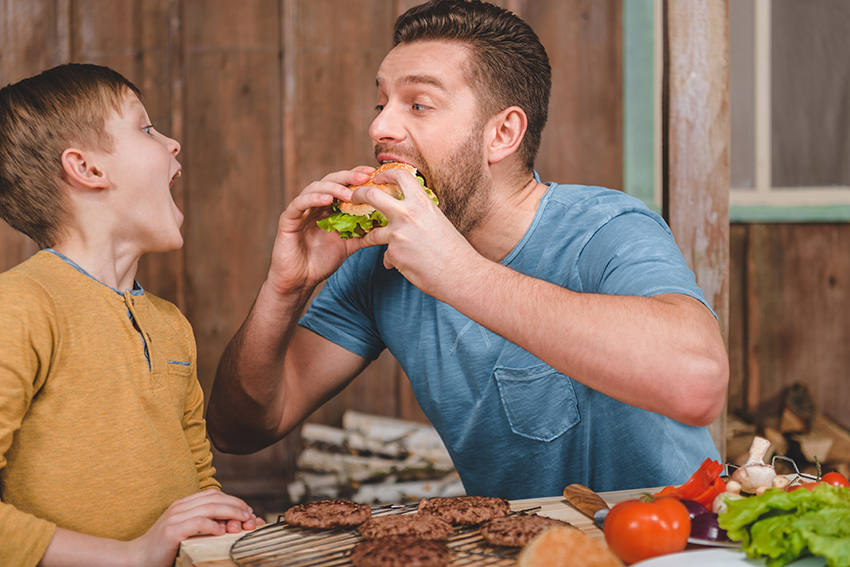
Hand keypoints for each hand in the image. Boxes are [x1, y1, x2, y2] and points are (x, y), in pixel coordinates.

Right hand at [126, 489, 262, 566]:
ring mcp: (175, 518)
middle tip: (250, 514)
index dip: (232, 499)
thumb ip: (202, 523)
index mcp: (183, 504)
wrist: (136, 558)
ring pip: (209, 507)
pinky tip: (221, 531)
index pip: (213, 494)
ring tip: (242, 520)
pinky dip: (212, 525)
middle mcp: (179, 507)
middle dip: (236, 505)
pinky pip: (198, 522)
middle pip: (215, 498)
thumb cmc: (163, 547)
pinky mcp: (172, 531)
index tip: (246, 510)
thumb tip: (227, 524)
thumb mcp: (185, 530)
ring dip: (230, 512)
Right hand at [265, 167, 373, 294]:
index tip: (374, 174)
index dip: (357, 177)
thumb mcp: (348, 245)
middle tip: (365, 177)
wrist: (300, 280)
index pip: (343, 185)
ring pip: (315, 188)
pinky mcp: (288, 219)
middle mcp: (315, 204)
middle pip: (331, 181)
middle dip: (349, 177)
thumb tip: (385, 225)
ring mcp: (301, 210)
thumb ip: (363, 233)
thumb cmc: (321, 261)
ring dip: (334, 188)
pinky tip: (327, 200)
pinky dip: (313, 199)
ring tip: (349, 193)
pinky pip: (299, 204)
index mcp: (329, 207)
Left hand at [355, 167, 480, 297]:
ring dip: (368, 238)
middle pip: (371, 195)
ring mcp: (398, 234)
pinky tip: (401, 264)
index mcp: (422, 202)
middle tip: (353, 198)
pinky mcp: (394, 254)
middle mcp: (408, 214)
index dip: (385, 173)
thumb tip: (406, 210)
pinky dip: (391, 260)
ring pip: (372, 233)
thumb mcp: (437, 220)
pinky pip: (386, 255)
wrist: (460, 274)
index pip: (400, 175)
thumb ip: (420, 212)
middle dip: (358, 195)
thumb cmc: (454, 249)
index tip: (377, 177)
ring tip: (368, 240)